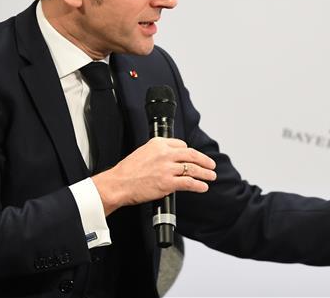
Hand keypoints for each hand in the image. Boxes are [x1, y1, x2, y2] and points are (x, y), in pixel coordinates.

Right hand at [92, 137, 216, 214]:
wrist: (118, 184)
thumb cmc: (127, 171)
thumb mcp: (143, 151)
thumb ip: (158, 152)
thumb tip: (171, 157)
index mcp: (158, 143)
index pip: (182, 144)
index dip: (190, 152)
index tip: (194, 157)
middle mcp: (164, 154)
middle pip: (191, 155)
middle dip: (204, 160)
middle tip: (211, 165)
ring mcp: (167, 168)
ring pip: (192, 169)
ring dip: (205, 173)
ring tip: (211, 176)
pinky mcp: (167, 183)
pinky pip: (188, 183)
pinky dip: (198, 185)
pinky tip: (203, 187)